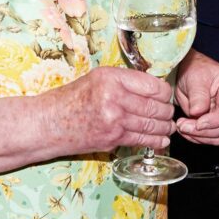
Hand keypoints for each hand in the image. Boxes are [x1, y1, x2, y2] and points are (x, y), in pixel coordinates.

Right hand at [43, 65, 175, 151]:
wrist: (48, 123)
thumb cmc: (72, 99)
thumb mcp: (97, 78)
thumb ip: (125, 81)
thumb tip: (152, 87)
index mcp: (112, 78)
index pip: (152, 84)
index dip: (164, 91)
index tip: (165, 94)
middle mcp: (114, 97)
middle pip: (156, 105)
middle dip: (167, 110)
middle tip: (169, 111)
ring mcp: (114, 120)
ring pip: (152, 124)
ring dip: (165, 126)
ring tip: (169, 125)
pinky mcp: (113, 139)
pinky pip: (142, 139)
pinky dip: (156, 140)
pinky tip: (162, 139)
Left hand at [174, 50, 218, 143]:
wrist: (188, 73)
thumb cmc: (195, 70)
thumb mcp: (195, 78)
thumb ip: (198, 96)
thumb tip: (197, 113)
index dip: (215, 120)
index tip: (198, 123)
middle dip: (204, 131)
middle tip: (183, 126)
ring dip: (199, 136)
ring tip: (182, 126)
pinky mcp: (217, 124)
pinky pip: (210, 138)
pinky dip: (197, 138)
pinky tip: (185, 129)